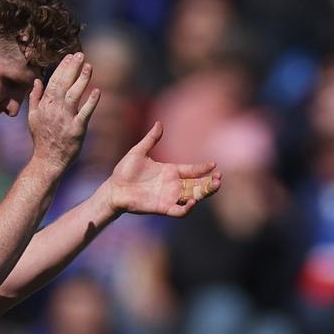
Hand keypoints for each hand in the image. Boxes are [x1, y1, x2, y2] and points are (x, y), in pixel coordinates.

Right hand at [27, 52, 101, 172]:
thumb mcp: (32, 117)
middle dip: (71, 68)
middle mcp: (53, 110)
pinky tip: (97, 90)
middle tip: (80, 54)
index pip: (53, 82)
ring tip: (89, 66)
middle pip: (63, 84)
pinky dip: (91, 102)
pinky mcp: (76, 129)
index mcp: (44, 106)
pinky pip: (85, 113)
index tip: (69, 56)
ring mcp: (65, 119)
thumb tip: (37, 81)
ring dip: (81, 80)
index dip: (62, 68)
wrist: (47, 160)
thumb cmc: (41, 139)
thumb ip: (34, 98)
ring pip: (73, 95)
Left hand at [102, 121, 220, 216]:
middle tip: (219, 178)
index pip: (192, 169)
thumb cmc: (124, 171)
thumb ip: (151, 139)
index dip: (203, 167)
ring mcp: (169, 197)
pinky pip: (179, 211)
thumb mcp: (138, 152)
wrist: (113, 189)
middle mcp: (173, 184)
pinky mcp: (162, 207)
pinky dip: (187, 208)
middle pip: (198, 185)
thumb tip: (159, 122)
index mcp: (170, 171)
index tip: (213, 164)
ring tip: (214, 186)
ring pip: (193, 197)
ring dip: (205, 193)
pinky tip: (193, 201)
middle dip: (210, 182)